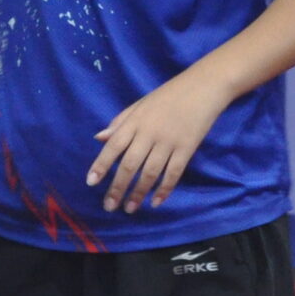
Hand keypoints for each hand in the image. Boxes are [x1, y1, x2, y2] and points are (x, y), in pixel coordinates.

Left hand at [87, 72, 229, 213]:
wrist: (204, 87)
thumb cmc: (169, 95)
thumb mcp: (140, 104)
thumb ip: (120, 122)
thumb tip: (99, 138)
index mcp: (135, 121)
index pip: (114, 146)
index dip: (101, 165)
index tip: (91, 183)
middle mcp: (149, 133)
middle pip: (130, 164)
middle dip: (118, 187)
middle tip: (109, 206)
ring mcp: (169, 141)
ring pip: (150, 172)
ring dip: (138, 193)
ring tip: (129, 209)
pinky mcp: (187, 148)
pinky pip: (173, 173)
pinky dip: (164, 189)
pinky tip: (155, 202)